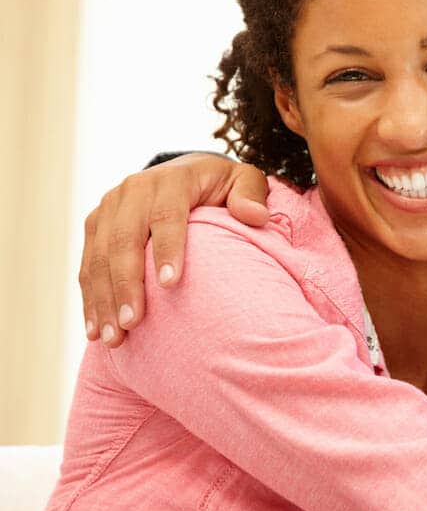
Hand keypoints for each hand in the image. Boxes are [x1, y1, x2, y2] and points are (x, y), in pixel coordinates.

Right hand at [80, 153, 269, 346]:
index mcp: (172, 179)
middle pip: (125, 239)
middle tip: (134, 322)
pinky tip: (95, 332)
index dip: (167, 248)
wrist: (186, 173)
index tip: (171, 285)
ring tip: (113, 337)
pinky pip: (87, 264)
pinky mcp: (96, 225)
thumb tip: (256, 216)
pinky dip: (90, 298)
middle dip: (126, 283)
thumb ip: (251, 195)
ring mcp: (110, 207)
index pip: (166, 214)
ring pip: (99, 255)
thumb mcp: (244, 182)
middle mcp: (134, 189)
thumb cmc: (222, 186)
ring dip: (103, 298)